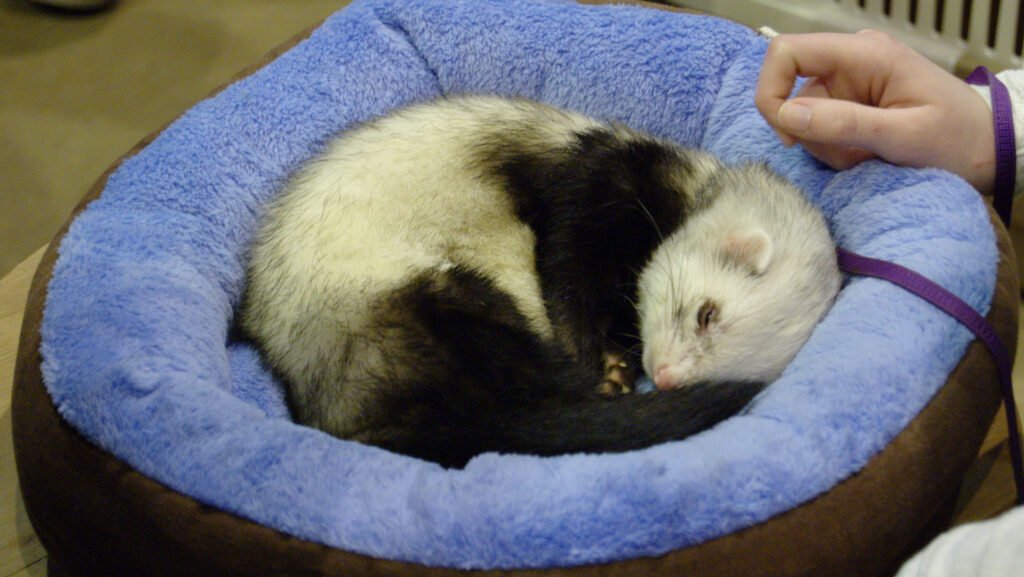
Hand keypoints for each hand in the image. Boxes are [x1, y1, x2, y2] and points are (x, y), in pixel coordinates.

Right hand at [755, 30, 995, 193]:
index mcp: (864, 54)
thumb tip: (785, 114)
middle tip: (849, 155)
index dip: (771, 91)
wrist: (987, 149)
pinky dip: (837, 150)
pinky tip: (867, 155)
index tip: (787, 133)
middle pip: (793, 94)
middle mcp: (850, 62)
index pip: (786, 52)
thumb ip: (844, 123)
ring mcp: (849, 84)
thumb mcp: (903, 135)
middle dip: (811, 133)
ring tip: (868, 156)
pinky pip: (821, 128)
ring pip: (805, 118)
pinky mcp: (851, 105)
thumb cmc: (956, 138)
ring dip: (828, 147)